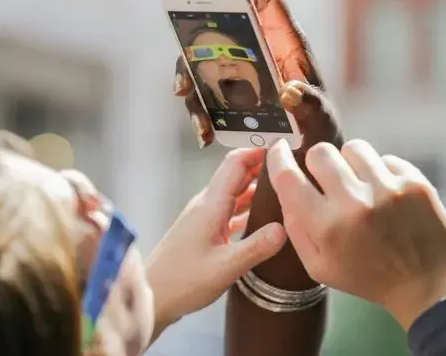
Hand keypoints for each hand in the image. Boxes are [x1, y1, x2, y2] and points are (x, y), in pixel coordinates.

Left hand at [146, 148, 286, 334]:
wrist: (151, 296)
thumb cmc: (183, 281)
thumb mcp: (224, 268)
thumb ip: (255, 248)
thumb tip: (285, 228)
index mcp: (211, 205)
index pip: (235, 164)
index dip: (258, 151)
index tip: (283, 149)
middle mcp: (207, 204)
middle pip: (236, 175)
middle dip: (263, 169)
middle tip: (293, 171)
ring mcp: (204, 217)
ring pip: (234, 193)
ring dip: (257, 189)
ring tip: (286, 193)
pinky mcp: (204, 230)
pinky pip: (230, 211)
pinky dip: (248, 209)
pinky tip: (265, 219)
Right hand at [173, 0, 341, 153]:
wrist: (306, 148)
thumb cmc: (318, 125)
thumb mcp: (320, 115)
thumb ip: (311, 103)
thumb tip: (289, 92)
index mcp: (285, 43)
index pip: (267, 2)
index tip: (232, 6)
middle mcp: (256, 53)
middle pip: (219, 34)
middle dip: (197, 49)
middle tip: (188, 81)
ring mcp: (237, 73)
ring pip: (202, 67)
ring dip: (194, 92)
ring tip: (202, 123)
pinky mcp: (225, 95)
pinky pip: (203, 97)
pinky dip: (200, 116)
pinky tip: (206, 136)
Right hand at [267, 138, 445, 329]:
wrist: (425, 285)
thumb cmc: (365, 277)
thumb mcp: (318, 266)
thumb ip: (295, 229)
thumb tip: (286, 192)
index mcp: (327, 227)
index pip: (289, 178)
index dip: (278, 158)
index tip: (279, 149)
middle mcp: (355, 203)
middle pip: (321, 153)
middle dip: (318, 162)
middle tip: (327, 177)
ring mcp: (388, 189)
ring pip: (354, 148)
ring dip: (350, 163)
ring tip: (359, 183)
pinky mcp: (414, 183)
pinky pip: (385, 158)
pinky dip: (380, 171)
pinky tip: (385, 192)